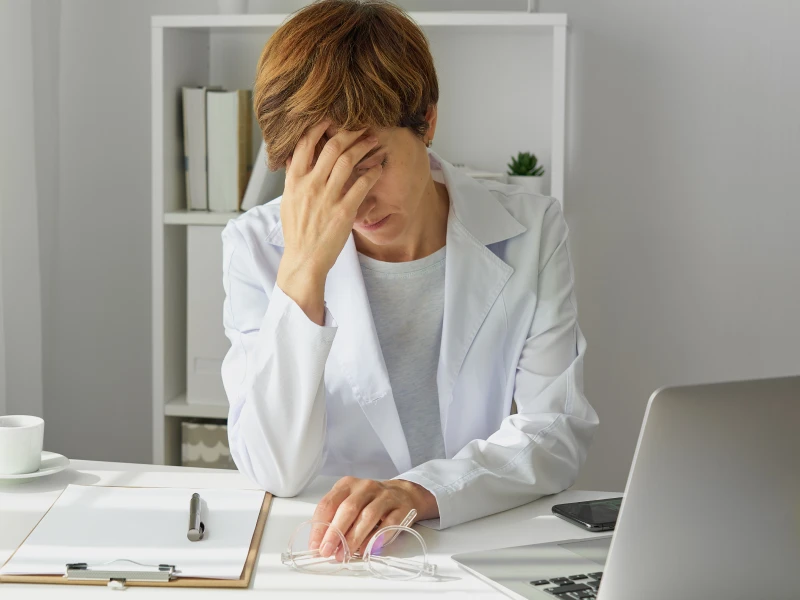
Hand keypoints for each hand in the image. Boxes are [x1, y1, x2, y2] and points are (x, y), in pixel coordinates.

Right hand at [276, 120, 382, 323]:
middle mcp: (310, 185)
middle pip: (332, 147)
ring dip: (363, 147)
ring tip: (373, 141)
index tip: (331, 117)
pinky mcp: (344, 211)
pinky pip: (362, 184)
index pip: (304, 143)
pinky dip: (372, 172)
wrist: (304, 260)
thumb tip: (296, 156)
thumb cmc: (298, 231)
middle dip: (350, 132)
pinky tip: (378, 168)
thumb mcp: (288, 201)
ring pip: (348, 161)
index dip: (319, 126)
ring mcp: (327, 197)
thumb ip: (294, 177)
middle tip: (362, 127)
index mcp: (294, 181)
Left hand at [310, 477, 437, 559]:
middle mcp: (365, 487)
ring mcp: (385, 496)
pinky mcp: (401, 508)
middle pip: (348, 509)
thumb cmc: (370, 502)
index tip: (314, 545)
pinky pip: (388, 524)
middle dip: (335, 532)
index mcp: (347, 485)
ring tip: (344, 554)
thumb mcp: (350, 503)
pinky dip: (376, 538)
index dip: (320, 526)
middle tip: (326, 551)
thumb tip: (321, 544)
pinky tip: (366, 550)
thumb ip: (335, 519)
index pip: (328, 503)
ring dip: (354, 538)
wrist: (403, 495)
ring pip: (367, 516)